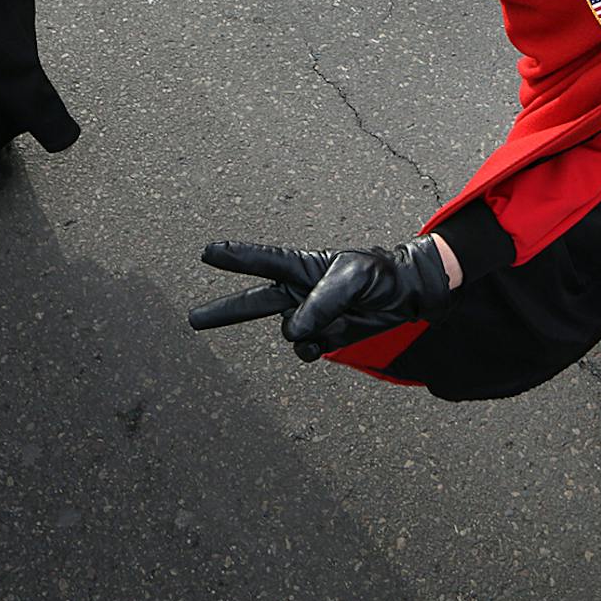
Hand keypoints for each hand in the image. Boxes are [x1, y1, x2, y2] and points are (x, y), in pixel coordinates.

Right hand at [190, 234, 454, 360]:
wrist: (408, 294)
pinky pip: (305, 349)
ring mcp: (310, 315)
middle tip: (192, 319)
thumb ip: (322, 301)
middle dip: (225, 310)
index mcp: (305, 266)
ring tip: (333, 319)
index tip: (207, 252)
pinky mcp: (324, 335)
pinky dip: (314, 347)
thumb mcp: (354, 278)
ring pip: (289, 331)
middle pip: (254, 303)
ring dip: (305, 331)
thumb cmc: (382, 273)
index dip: (236, 257)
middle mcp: (300, 291)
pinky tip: (329, 339)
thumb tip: (292, 329)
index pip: (264, 262)